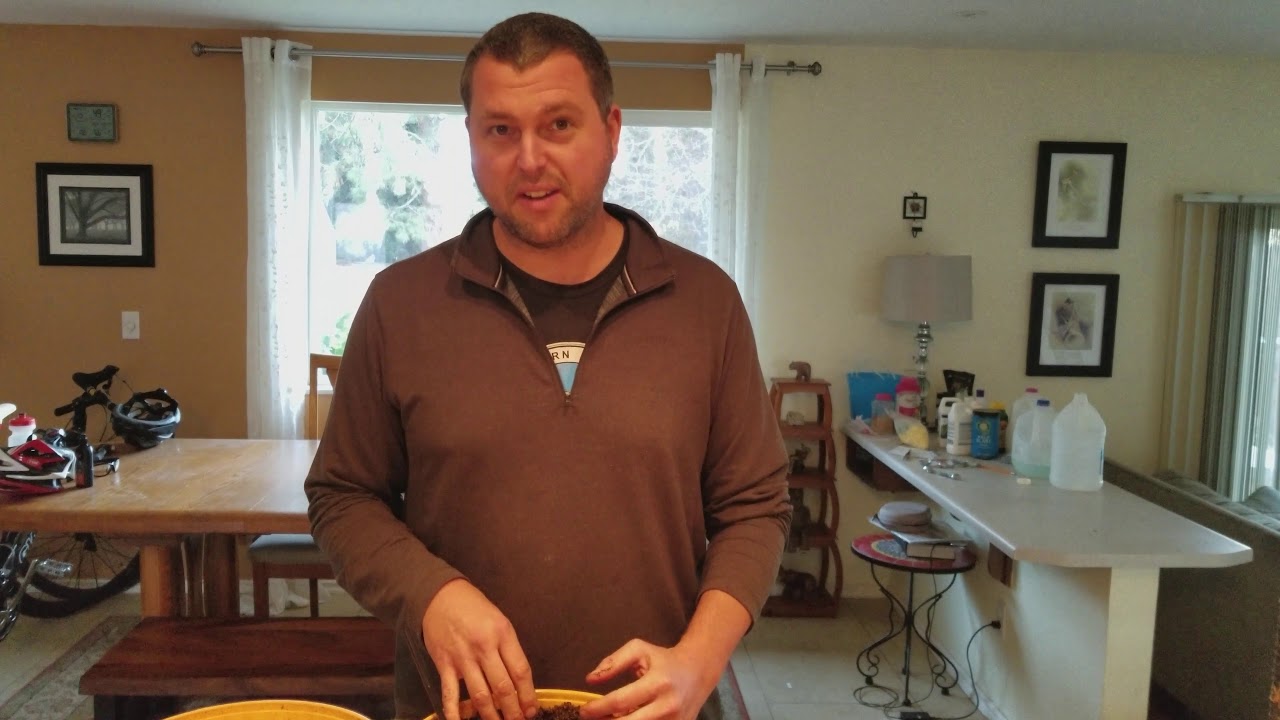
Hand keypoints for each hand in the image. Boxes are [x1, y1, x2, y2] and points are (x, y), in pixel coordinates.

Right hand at [421, 579, 537, 719]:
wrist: (440, 596)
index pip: (520, 671)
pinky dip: (455, 713)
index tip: (532, 710)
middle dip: (513, 711)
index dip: (528, 694)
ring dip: (491, 715)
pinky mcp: (444, 665)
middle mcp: (484, 647)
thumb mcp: (499, 620)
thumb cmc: (474, 608)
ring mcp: (463, 657)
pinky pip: (450, 694)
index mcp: (503, 634)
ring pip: (480, 695)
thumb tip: (517, 680)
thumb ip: (508, 649)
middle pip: (502, 687)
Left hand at [579, 639, 715, 719]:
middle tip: (592, 719)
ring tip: (609, 718)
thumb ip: (613, 662)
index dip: (597, 709)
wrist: (698, 671)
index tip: (584, 711)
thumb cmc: (664, 660)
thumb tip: (590, 679)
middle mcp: (668, 706)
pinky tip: (626, 719)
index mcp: (658, 683)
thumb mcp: (639, 650)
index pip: (620, 701)